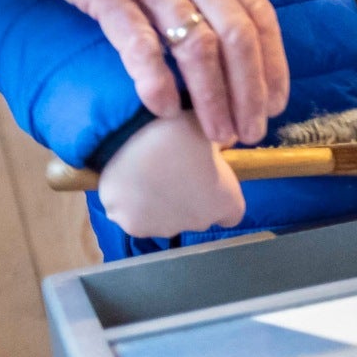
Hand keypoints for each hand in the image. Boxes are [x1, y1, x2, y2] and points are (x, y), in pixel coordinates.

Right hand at [23, 0, 286, 147]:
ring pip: (195, 46)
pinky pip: (137, 43)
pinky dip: (154, 80)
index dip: (273, 64)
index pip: (260, 15)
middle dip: (248, 92)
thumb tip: (233, 28)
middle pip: (236, 37)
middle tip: (250, 131)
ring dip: (210, 97)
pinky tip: (163, 109)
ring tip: (215, 133)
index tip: (277, 102)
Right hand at [97, 113, 244, 238]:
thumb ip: (221, 140)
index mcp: (226, 202)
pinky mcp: (134, 229)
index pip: (232, 214)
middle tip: (175, 170)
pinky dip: (134, 206)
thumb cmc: (175, 132)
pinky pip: (137, 218)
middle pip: (198, 216)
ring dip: (161, 204)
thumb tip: (227, 139)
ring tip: (147, 174)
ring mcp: (165, 229)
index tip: (209, 178)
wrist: (125, 141)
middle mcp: (199, 223)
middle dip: (190, 198)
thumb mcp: (207, 127)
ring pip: (166, 220)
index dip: (220, 196)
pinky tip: (128, 183)